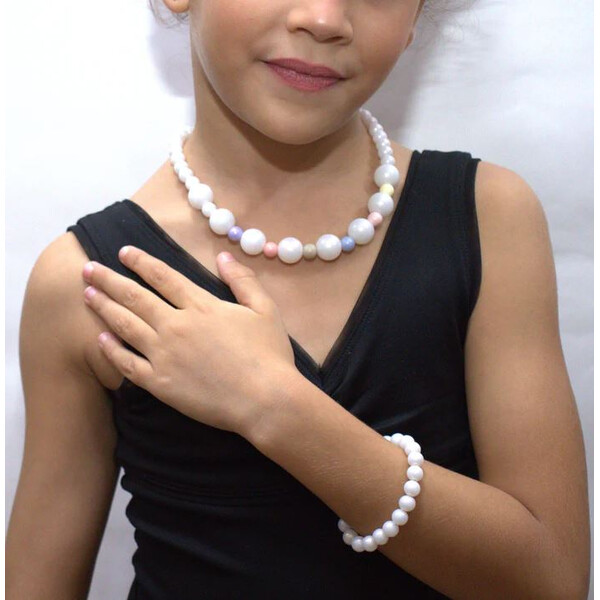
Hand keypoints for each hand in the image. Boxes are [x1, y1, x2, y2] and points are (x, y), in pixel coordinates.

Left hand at [81, 246, 298, 437]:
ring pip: (125, 325)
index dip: (141, 261)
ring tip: (87, 294)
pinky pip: (128, 364)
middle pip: (135, 297)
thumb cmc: (269, 354)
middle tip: (88, 269)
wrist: (265, 400)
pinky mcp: (161, 384)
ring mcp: (165, 355)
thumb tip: (222, 256)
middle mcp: (177, 325)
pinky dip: (111, 350)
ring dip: (103, 307)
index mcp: (201, 306)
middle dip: (109, 280)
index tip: (123, 252)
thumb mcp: (265, 309)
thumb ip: (242, 279)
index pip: (163, 276)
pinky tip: (100, 339)